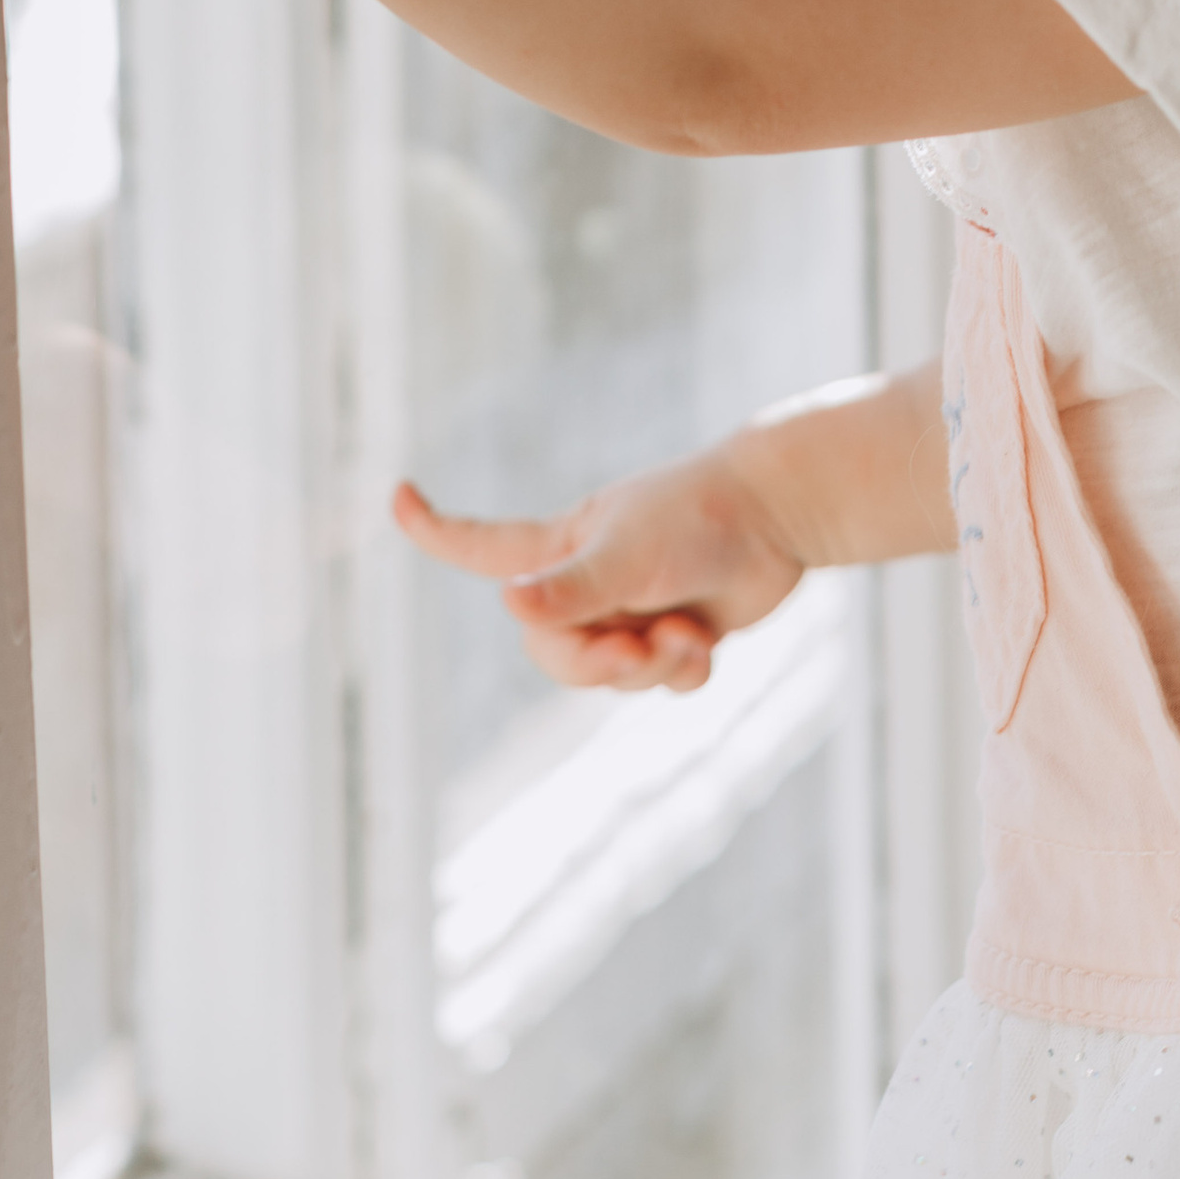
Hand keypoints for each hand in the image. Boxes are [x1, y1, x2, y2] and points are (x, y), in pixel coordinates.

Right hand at [393, 448, 806, 694]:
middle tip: (632, 650)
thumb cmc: (697, 519)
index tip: (397, 497)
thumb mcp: (628, 557)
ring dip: (646, 670)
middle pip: (553, 653)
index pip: (482, 547)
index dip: (436, 532)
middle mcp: (589, 580)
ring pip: (611, 675)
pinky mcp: (677, 630)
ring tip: (685, 638)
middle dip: (591, 664)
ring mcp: (633, 608)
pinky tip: (704, 649)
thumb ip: (572, 591)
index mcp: (561, 547)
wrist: (782, 514)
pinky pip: (658, 681)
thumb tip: (509, 606)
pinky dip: (680, 674)